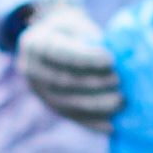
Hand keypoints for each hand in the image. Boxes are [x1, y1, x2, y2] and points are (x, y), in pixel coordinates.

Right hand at [15, 2, 120, 127]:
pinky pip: (72, 117)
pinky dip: (93, 122)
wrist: (53, 41)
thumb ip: (93, 40)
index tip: (111, 58)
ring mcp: (39, 92)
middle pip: (63, 81)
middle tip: (119, 81)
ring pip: (67, 103)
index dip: (86, 58)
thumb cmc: (73, 31)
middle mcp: (31, 70)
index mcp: (35, 44)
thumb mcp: (78, 26)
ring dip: (96, 104)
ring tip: (121, 101)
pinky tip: (112, 126)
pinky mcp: (51, 107)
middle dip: (94, 83)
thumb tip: (122, 55)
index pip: (60, 53)